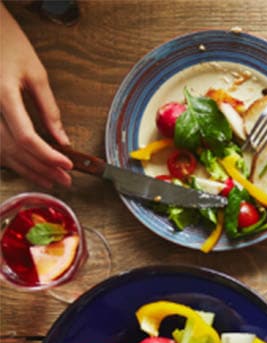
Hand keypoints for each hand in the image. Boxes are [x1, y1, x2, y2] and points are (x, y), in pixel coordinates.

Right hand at [0, 5, 70, 187]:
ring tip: (52, 180)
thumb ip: (49, 110)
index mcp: (3, 96)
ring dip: (28, 168)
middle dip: (42, 168)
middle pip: (14, 149)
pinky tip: (30, 168)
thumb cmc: (9, 46)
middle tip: (66, 180)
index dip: (47, 156)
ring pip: (3, 152)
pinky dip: (13, 160)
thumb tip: (62, 140)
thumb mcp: (36, 75)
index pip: (25, 137)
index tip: (67, 165)